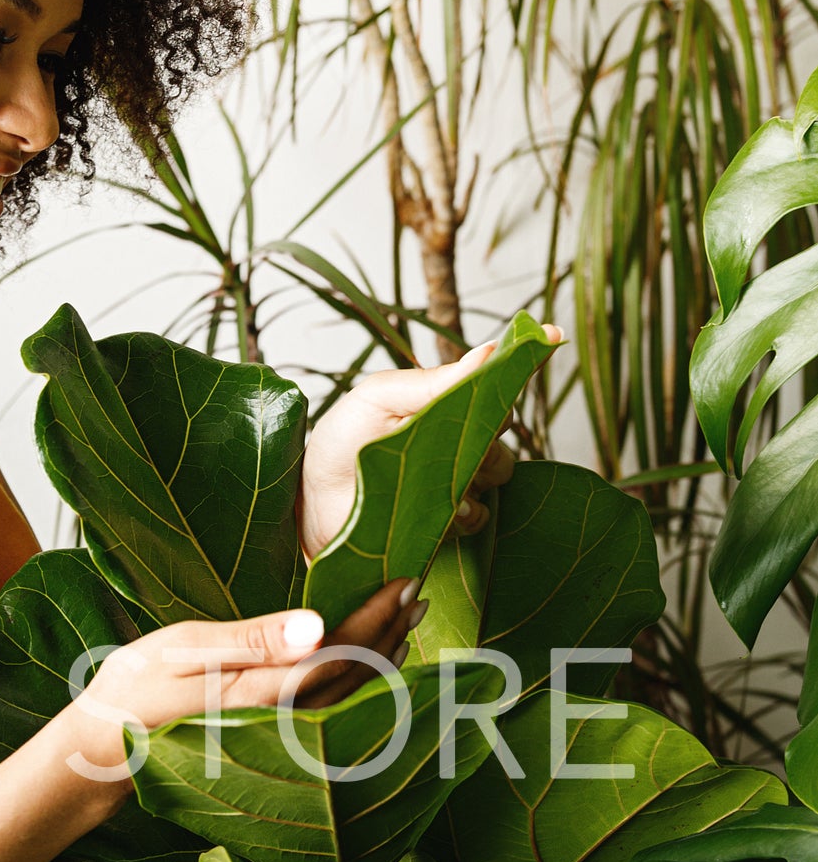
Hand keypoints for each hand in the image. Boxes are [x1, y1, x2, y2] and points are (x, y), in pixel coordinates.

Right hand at [59, 579, 426, 812]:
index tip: (403, 582)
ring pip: (349, 696)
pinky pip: (332, 708)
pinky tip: (368, 662)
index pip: (339, 651)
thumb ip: (251, 640)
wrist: (101, 751)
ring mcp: (279, 735)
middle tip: (417, 592)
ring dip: (381, 656)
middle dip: (390, 632)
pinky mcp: (271, 739)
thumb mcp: (183, 651)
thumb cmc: (133, 693)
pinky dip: (358, 679)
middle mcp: (282, 721)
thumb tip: (316, 628)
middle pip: (355, 675)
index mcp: (263, 693)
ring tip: (406, 622)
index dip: (375, 618)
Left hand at [299, 331, 562, 560]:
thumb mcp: (379, 399)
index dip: (524, 359)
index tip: (553, 335)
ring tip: (438, 479)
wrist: (308, 503)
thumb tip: (489, 351)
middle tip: (457, 435)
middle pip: (504, 429)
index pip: (496, 378)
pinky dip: (466, 513)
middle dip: (488, 430)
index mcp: (443, 402)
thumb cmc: (338, 443)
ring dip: (477, 473)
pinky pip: (480, 517)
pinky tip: (441, 511)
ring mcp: (456, 483)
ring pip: (499, 472)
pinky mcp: (448, 526)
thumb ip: (434, 383)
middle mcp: (458, 441)